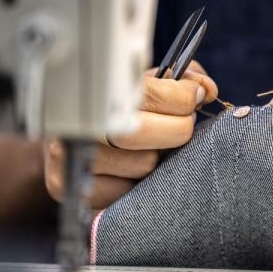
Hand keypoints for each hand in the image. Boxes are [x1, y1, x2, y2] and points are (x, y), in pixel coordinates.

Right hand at [43, 61, 217, 209]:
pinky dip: (135, 184)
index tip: (194, 96)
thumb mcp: (148, 84)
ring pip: (140, 165)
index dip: (181, 97)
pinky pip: (122, 192)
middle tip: (181, 124)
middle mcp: (79, 120)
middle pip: (142, 133)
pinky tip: (132, 170)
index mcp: (97, 87)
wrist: (66, 134)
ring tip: (153, 148)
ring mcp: (70, 154)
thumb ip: (182, 79)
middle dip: (176, 130)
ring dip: (157, 159)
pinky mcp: (65, 185)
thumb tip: (207, 89)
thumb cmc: (119, 107)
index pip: (148, 94)